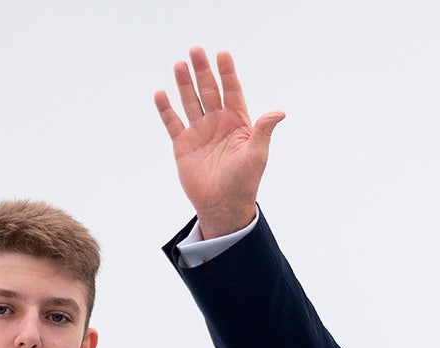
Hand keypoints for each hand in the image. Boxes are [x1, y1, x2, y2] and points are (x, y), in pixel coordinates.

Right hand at [155, 47, 283, 237]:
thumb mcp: (257, 155)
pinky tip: (161, 93)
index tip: (222, 54)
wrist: (223, 206)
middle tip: (196, 50)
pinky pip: (172, 122)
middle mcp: (218, 123)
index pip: (232, 91)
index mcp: (238, 122)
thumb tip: (279, 112)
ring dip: (184, 84)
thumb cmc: (245, 182)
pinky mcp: (183, 144)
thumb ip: (263, 131)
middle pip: (209, 90)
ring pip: (190, 101)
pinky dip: (166, 109)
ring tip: (179, 64)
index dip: (227, 73)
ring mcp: (200, 132)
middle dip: (203, 71)